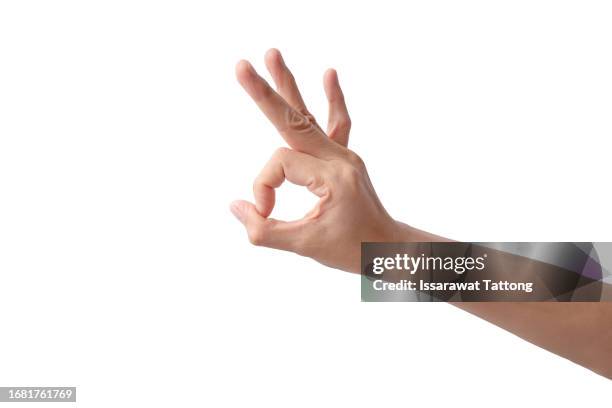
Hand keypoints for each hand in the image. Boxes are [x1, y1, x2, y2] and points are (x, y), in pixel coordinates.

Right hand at [230, 49, 439, 271]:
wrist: (389, 248)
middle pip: (293, 121)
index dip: (263, 186)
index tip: (263, 212)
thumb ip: (265, 231)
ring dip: (290, 86)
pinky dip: (332, 100)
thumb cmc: (353, 250)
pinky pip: (338, 123)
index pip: (280, 164)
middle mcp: (339, 159)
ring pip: (310, 116)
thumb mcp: (306, 246)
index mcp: (332, 177)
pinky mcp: (344, 158)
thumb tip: (237, 207)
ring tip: (273, 54)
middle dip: (265, 95)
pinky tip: (329, 74)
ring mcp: (344, 155)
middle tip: (241, 66)